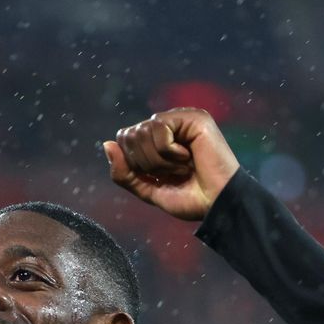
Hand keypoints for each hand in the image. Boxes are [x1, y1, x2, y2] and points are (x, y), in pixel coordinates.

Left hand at [104, 108, 239, 220]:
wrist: (217, 206)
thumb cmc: (190, 198)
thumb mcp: (147, 189)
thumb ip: (123, 172)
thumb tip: (106, 144)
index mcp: (157, 139)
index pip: (124, 139)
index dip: (133, 163)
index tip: (159, 177)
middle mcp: (168, 125)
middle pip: (129, 134)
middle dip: (146, 163)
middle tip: (172, 172)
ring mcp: (181, 119)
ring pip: (142, 131)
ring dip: (159, 160)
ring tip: (182, 166)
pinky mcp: (193, 117)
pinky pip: (159, 128)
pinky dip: (169, 152)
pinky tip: (189, 157)